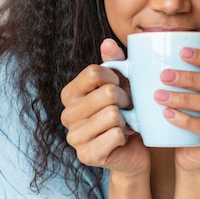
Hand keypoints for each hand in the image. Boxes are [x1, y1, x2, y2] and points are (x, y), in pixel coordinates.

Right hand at [60, 39, 149, 173]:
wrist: (132, 150)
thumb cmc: (125, 113)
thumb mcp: (121, 84)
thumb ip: (114, 62)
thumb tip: (108, 43)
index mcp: (70, 94)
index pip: (94, 72)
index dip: (116, 78)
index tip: (121, 87)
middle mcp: (67, 115)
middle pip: (107, 93)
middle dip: (126, 100)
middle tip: (127, 109)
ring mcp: (74, 137)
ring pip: (113, 115)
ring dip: (127, 119)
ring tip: (125, 123)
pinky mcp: (87, 155)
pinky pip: (116, 135)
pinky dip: (126, 135)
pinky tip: (123, 139)